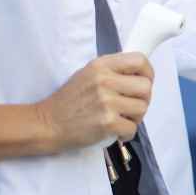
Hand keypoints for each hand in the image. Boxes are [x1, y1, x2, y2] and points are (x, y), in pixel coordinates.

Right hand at [36, 53, 154, 150]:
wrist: (47, 124)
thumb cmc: (69, 101)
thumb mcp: (88, 74)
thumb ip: (113, 71)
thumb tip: (141, 74)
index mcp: (101, 65)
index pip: (139, 60)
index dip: (148, 73)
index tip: (144, 82)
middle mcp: (104, 80)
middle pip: (146, 87)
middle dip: (143, 99)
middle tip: (131, 106)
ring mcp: (106, 101)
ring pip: (142, 108)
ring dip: (135, 117)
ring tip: (120, 118)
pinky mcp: (107, 122)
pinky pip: (133, 128)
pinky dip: (126, 133)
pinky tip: (114, 131)